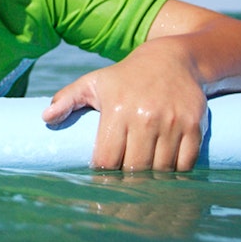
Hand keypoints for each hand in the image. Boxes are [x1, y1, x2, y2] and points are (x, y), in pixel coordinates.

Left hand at [42, 40, 207, 171]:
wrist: (174, 59)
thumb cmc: (127, 76)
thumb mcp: (95, 82)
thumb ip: (67, 98)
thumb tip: (46, 117)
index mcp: (117, 109)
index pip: (107, 158)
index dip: (103, 171)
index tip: (102, 174)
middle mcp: (145, 117)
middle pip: (134, 168)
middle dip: (127, 180)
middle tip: (124, 183)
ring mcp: (172, 122)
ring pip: (161, 170)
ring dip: (152, 179)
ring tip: (144, 178)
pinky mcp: (194, 126)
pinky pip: (186, 164)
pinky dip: (177, 173)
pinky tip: (166, 171)